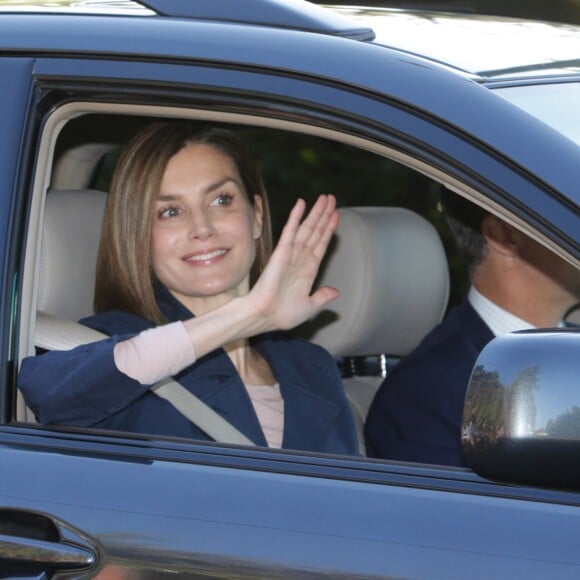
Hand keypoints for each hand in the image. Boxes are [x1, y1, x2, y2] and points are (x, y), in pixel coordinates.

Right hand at [249, 194, 339, 330]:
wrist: (266, 317)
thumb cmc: (283, 315)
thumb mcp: (309, 306)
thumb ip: (322, 297)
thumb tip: (335, 291)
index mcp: (308, 270)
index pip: (321, 244)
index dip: (329, 229)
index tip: (336, 215)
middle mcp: (301, 258)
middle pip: (315, 232)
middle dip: (324, 215)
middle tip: (331, 198)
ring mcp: (291, 254)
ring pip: (306, 228)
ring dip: (316, 212)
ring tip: (325, 197)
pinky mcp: (281, 252)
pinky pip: (290, 231)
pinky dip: (296, 217)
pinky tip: (301, 203)